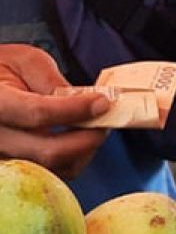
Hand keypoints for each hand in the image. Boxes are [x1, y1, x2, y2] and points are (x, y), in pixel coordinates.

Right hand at [0, 45, 109, 177]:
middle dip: (88, 138)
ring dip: (83, 151)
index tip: (102, 102)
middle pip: (49, 151)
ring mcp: (3, 156)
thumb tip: (85, 100)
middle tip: (106, 119)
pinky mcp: (14, 167)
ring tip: (92, 127)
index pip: (37, 114)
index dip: (75, 110)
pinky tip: (77, 138)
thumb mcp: (24, 61)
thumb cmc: (1, 69)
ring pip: (53, 168)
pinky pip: (51, 173)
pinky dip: (72, 159)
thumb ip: (51, 80)